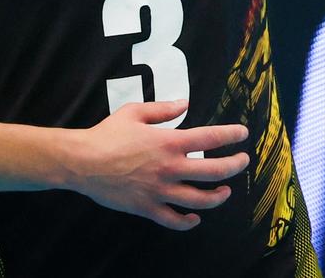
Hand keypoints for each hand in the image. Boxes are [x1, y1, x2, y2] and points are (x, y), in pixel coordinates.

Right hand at [67, 99, 249, 229]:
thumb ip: (163, 109)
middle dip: (235, 166)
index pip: (211, 138)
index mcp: (170, 142)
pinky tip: (195, 218)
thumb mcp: (135, 112)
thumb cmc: (107, 135)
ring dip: (218, 197)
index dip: (232, 135)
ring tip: (225, 192)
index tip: (242, 134)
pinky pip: (173, 220)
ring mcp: (160, 190)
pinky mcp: (147, 207)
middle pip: (215, 171)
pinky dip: (188, 222)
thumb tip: (184, 103)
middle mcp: (170, 167)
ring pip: (200, 200)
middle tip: (243, 161)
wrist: (82, 162)